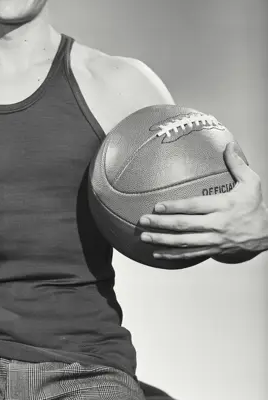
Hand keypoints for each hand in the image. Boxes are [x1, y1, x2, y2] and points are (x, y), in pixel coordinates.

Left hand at [138, 142, 267, 261]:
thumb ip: (237, 164)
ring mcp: (214, 240)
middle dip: (162, 224)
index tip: (158, 205)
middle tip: (143, 220)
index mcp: (224, 206)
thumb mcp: (251, 182)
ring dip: (163, 240)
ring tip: (145, 237)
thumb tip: (228, 144)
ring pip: (184, 242)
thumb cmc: (256, 206)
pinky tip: (158, 253)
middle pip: (185, 226)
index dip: (175, 207)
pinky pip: (190, 254)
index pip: (195, 207)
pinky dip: (173, 255)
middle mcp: (217, 225)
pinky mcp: (214, 250)